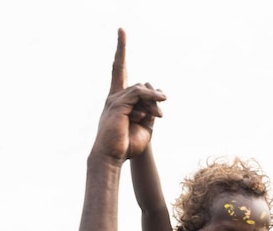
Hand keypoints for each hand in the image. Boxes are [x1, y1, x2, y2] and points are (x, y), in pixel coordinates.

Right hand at [91, 29, 165, 162]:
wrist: (113, 158)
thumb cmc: (127, 145)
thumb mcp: (145, 125)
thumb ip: (150, 110)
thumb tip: (158, 98)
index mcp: (119, 100)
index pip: (119, 69)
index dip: (120, 50)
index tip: (121, 31)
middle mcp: (114, 96)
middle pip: (137, 82)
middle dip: (152, 95)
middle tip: (159, 116)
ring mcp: (114, 100)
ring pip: (140, 88)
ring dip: (153, 102)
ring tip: (159, 117)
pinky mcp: (117, 105)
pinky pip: (138, 94)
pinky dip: (150, 99)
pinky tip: (159, 108)